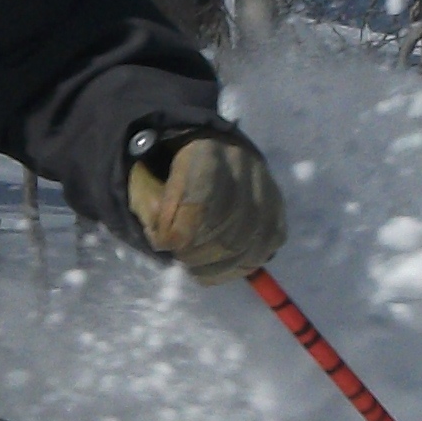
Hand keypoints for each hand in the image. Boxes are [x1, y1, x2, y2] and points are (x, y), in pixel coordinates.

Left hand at [128, 132, 286, 287]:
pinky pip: (260, 252)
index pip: (197, 203)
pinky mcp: (276, 213)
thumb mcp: (145, 180)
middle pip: (223, 229)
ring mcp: (266, 191)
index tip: (162, 241)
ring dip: (212, 265)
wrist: (209, 156)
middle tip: (180, 255)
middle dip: (194, 253)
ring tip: (194, 263)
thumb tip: (166, 238)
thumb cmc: (170, 172)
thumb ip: (148, 205)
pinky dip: (234, 268)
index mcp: (206, 152)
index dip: (176, 232)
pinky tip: (216, 265)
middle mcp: (243, 168)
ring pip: (243, 245)